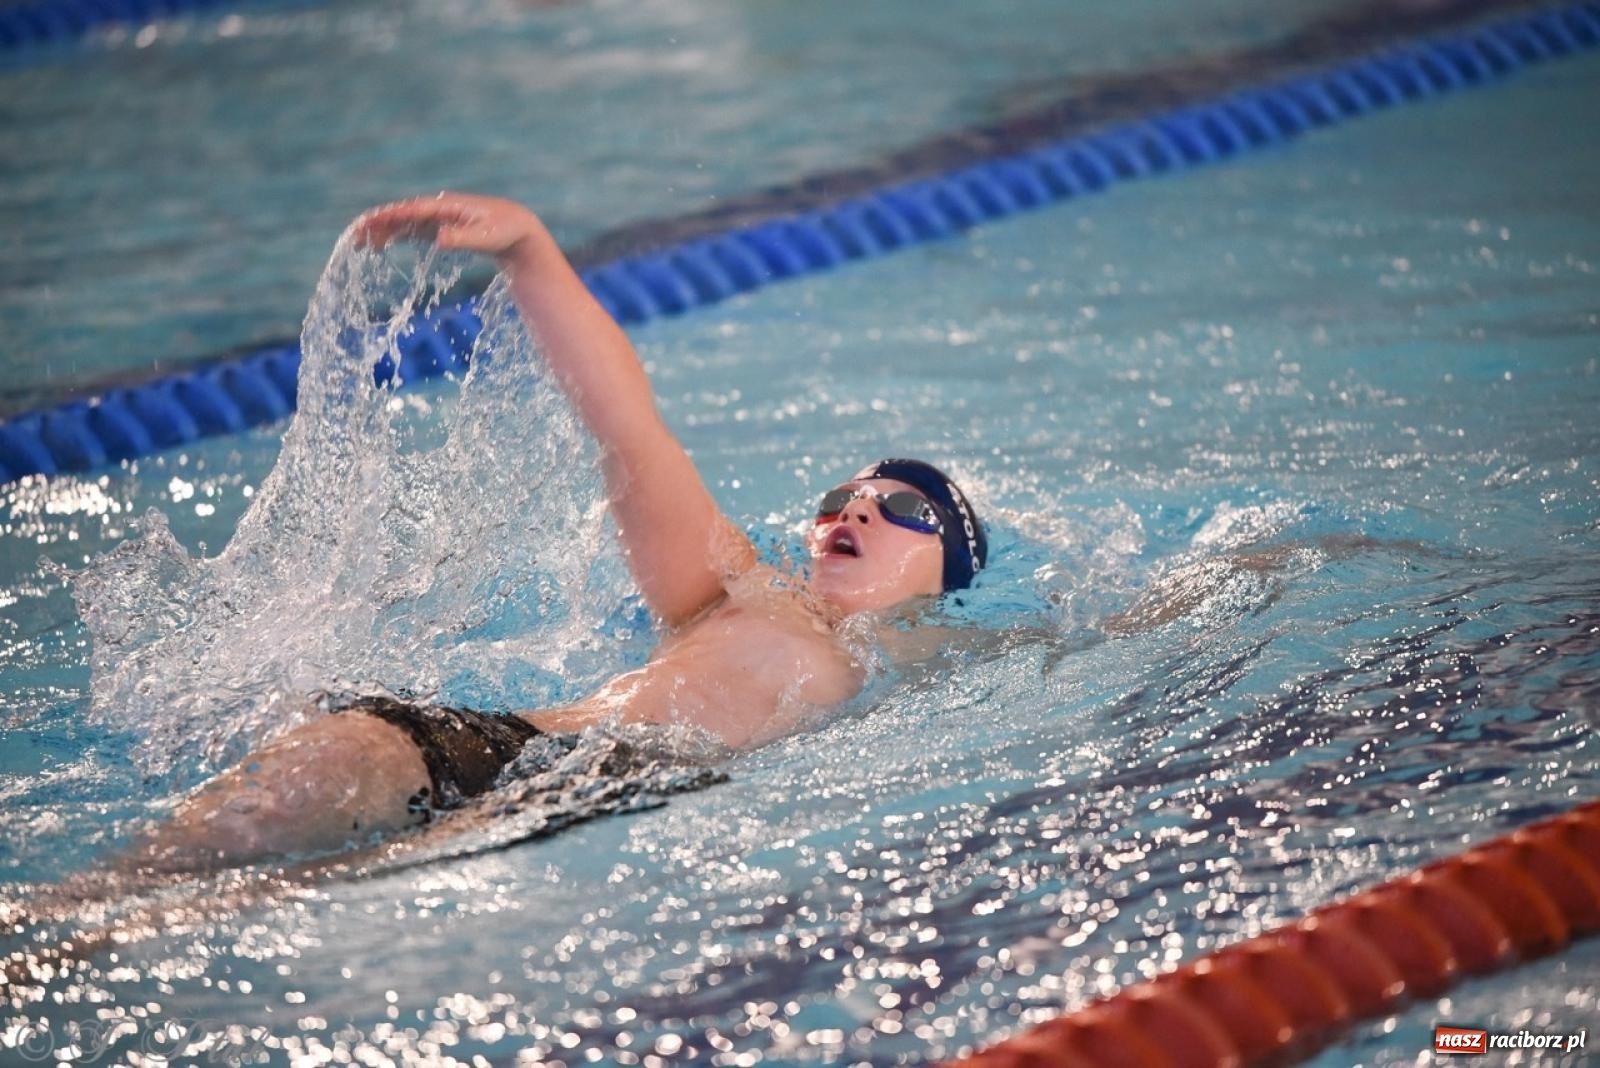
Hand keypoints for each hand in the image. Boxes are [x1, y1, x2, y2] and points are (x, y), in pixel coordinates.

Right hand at [352, 192, 543, 260]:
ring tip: (360, 244)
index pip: (411, 210)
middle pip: (401, 214)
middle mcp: (438, 209)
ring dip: (381, 231)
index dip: (388, 216)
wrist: (518, 229)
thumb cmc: (505, 232)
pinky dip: (394, 236)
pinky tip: (380, 246)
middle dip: (376, 224)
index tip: (368, 224)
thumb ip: (462, 238)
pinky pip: (411, 230)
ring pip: (402, 222)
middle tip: (353, 238)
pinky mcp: (440, 228)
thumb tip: (438, 239)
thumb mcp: (486, 237)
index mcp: (447, 207)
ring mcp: (438, 218)